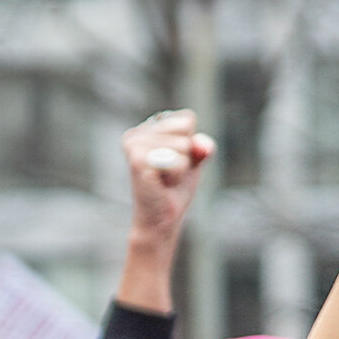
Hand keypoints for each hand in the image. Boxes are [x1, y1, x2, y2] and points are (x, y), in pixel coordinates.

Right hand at [122, 110, 214, 244]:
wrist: (160, 219)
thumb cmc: (174, 189)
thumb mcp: (193, 161)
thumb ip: (201, 147)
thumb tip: (204, 147)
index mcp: (148, 127)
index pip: (187, 119)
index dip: (191, 142)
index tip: (176, 159)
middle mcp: (137, 133)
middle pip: (185, 129)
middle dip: (186, 154)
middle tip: (169, 173)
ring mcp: (134, 145)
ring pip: (183, 146)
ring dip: (181, 167)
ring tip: (164, 179)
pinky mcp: (137, 160)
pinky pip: (177, 161)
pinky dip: (176, 175)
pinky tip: (161, 183)